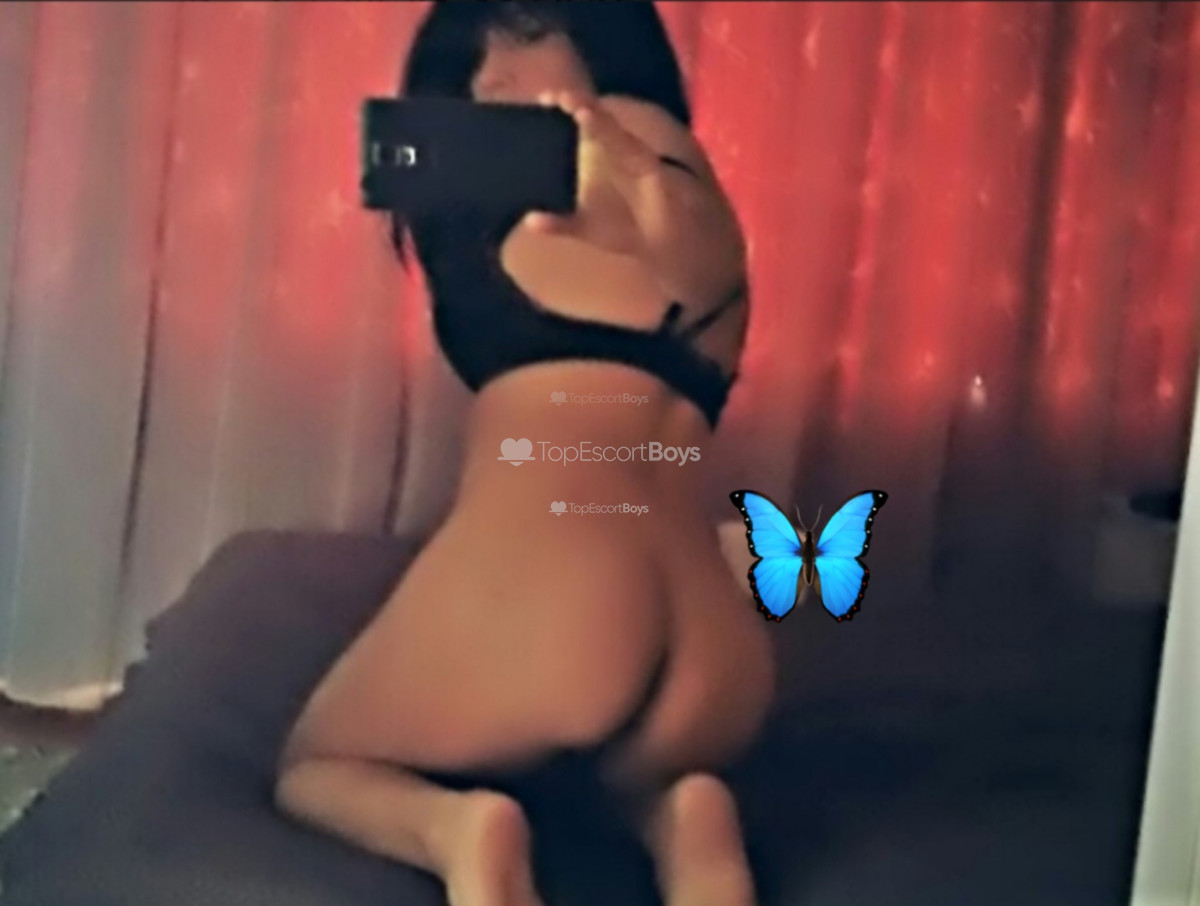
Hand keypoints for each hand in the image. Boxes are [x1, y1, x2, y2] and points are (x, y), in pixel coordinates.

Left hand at [522, 90, 661, 254]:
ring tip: (572, 105)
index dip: (564, 108)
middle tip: (551, 95)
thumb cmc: (628, 228)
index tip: (543, 99)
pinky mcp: (650, 166)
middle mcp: (615, 149)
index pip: (580, 125)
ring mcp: (633, 154)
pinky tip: (599, 128)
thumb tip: (528, 221)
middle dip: (575, 102)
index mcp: (599, 156)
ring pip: (611, 127)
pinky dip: (614, 137)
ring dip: (593, 114)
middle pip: (594, 117)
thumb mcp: (586, 228)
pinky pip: (630, 147)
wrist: (664, 245)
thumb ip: (559, 224)